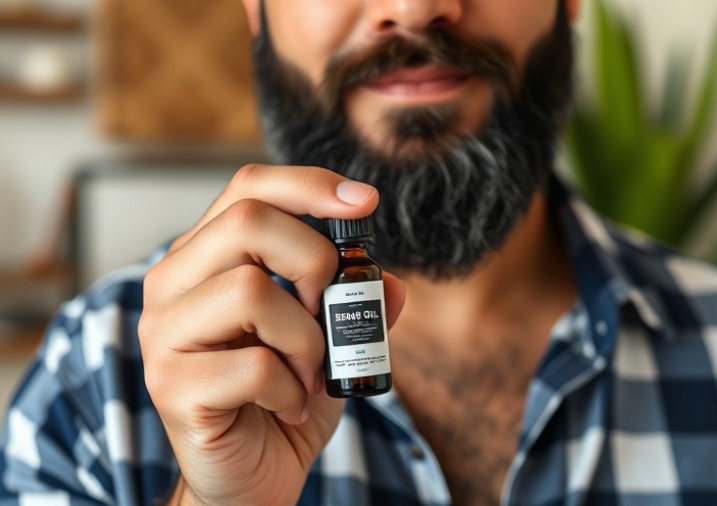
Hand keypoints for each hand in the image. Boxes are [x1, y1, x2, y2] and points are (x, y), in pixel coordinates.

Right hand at [138, 164, 404, 504]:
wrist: (250, 479)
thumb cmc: (283, 402)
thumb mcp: (332, 346)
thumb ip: (357, 308)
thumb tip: (392, 283)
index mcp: (205, 260)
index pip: (248, 189)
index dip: (309, 185)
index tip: (365, 202)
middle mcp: (173, 285)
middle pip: (247, 222)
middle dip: (315, 260)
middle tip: (328, 309)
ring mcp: (163, 334)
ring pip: (250, 291)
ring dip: (306, 338)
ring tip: (309, 372)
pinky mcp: (170, 385)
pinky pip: (252, 365)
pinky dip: (291, 387)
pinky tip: (291, 406)